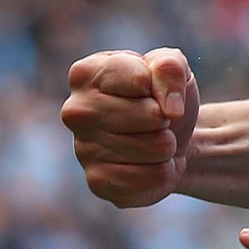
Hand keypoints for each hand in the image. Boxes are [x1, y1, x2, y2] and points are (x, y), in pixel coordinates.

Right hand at [61, 47, 199, 207]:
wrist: (169, 136)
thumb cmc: (162, 94)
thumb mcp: (173, 65)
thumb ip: (170, 68)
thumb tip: (170, 109)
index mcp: (87, 73)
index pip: (142, 79)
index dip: (162, 86)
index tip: (153, 88)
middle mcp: (75, 111)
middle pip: (151, 115)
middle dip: (165, 117)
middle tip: (154, 118)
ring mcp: (83, 150)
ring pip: (157, 147)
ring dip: (166, 144)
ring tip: (151, 138)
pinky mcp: (98, 182)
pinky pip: (154, 176)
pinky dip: (163, 170)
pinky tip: (146, 162)